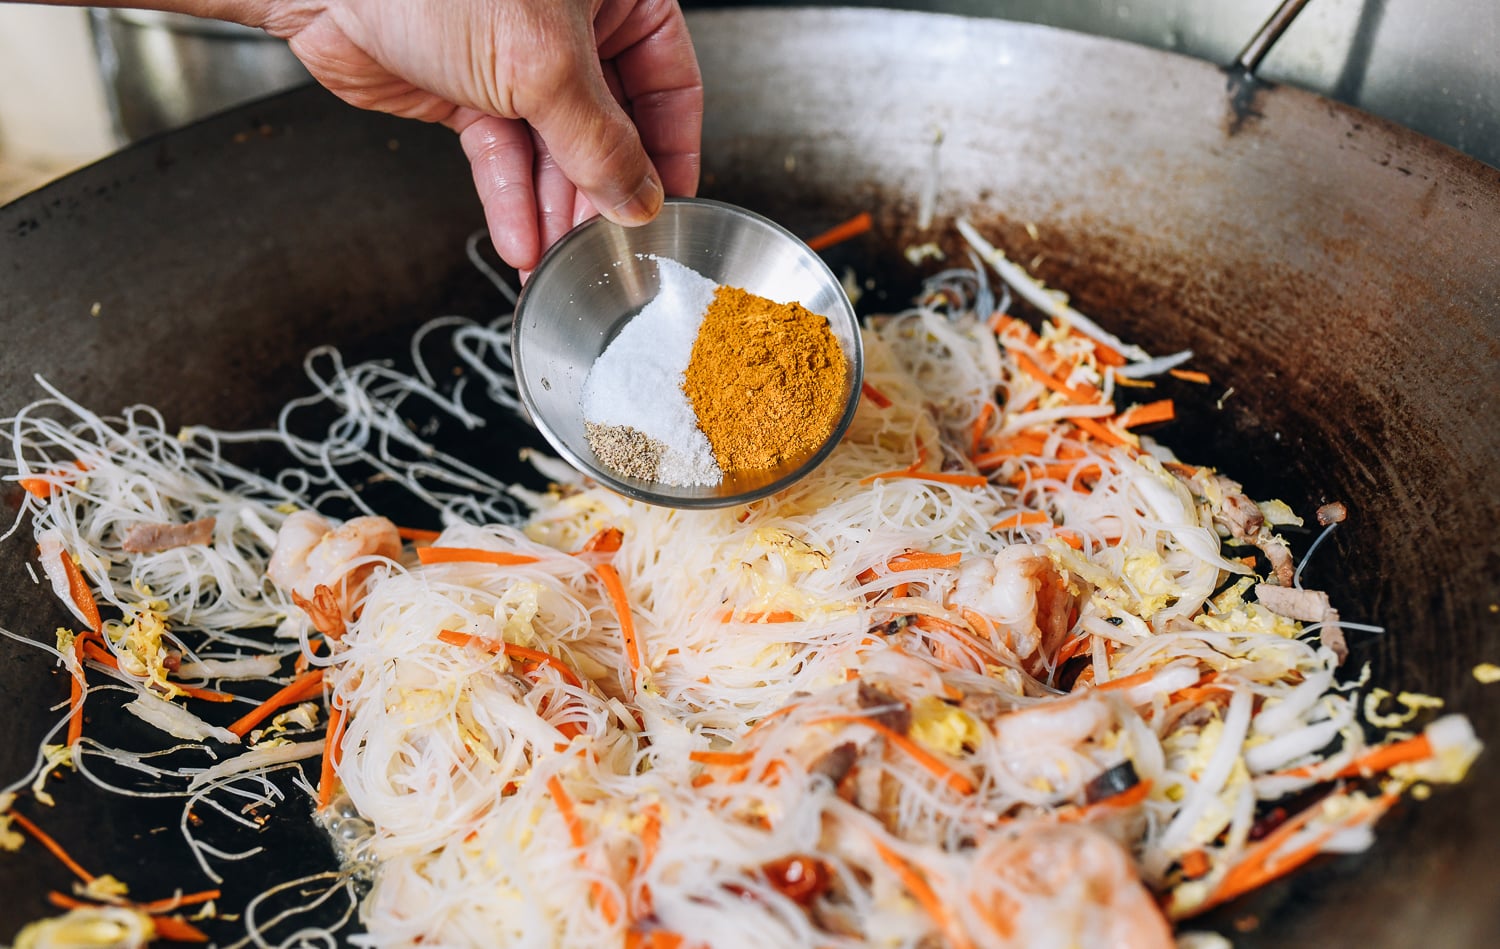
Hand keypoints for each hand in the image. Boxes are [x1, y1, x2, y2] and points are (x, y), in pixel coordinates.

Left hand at [258, 0, 702, 272]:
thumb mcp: (545, 62)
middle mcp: (573, 29)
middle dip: (603, 196)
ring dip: (555, 213)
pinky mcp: (468, 94)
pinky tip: (520, 239)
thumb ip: (600, 141)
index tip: (670, 210)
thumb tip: (637, 198)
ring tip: (560, 261)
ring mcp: (519, 63)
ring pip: (555, 154)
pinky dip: (510, 201)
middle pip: (611, 129)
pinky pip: (502, 159)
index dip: (672, 152)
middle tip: (609, 250)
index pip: (669, 84)